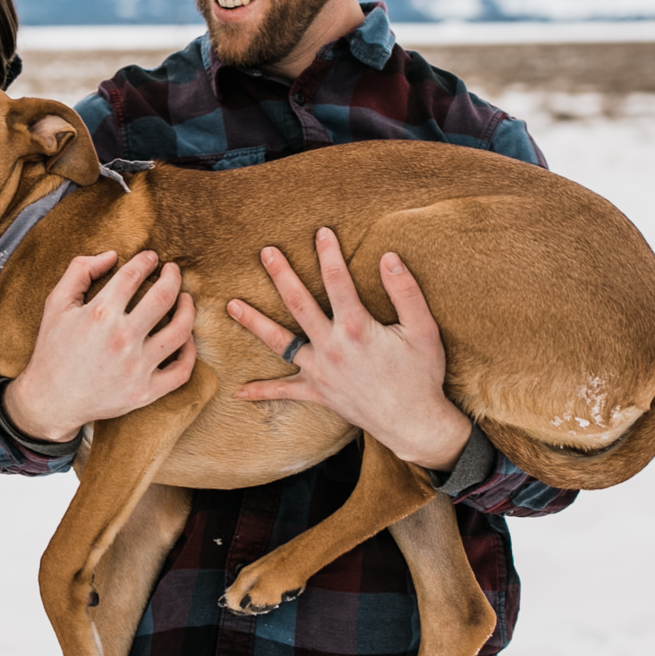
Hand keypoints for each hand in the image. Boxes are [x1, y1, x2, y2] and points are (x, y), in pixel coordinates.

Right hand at [2, 250, 197, 443]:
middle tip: (173, 270)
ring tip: (185, 299)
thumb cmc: (53, 350)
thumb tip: (111, 255)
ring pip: (181, 331)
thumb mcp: (56, 304)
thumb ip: (79, 271)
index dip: (146, 261)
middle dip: (173, 276)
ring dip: (188, 309)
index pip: (134, 275)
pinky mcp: (145, 392)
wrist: (50, 401)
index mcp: (99, 313)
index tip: (151, 258)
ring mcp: (137, 367)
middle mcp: (122, 338)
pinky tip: (186, 338)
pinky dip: (190, 352)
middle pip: (164, 296)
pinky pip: (182, 370)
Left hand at [227, 229, 474, 471]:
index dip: (328, 254)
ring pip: (279, 343)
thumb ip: (405, 292)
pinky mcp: (318, 393)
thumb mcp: (423, 330)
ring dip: (254, 322)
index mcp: (356, 328)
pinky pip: (284, 392)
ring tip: (231, 305)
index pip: (337, 281)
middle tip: (265, 252)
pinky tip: (239, 392)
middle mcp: (331, 347)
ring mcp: (320, 371)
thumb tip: (389, 256)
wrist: (414, 423)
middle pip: (298, 303)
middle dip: (281, 275)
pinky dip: (262, 392)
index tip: (321, 232)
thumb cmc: (422, 375)